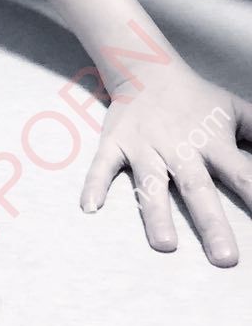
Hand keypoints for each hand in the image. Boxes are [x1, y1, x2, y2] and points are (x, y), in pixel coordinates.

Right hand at [80, 61, 251, 266]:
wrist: (147, 67)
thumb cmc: (196, 97)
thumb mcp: (234, 109)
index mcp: (211, 141)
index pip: (241, 173)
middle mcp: (179, 147)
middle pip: (197, 188)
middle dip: (211, 223)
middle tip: (225, 258)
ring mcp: (144, 146)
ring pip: (151, 183)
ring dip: (157, 214)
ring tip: (166, 244)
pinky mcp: (115, 142)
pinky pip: (103, 166)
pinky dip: (95, 185)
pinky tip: (90, 207)